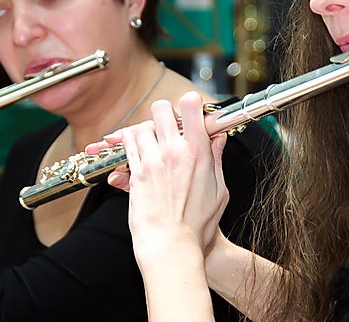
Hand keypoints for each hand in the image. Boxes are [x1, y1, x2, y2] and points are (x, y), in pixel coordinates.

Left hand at [118, 92, 228, 258]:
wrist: (171, 245)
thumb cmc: (197, 224)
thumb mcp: (219, 190)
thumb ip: (217, 160)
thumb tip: (219, 140)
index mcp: (198, 152)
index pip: (191, 106)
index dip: (190, 103)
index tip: (191, 110)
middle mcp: (174, 151)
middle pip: (161, 109)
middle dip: (165, 114)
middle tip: (169, 126)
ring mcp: (152, 160)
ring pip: (141, 125)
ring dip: (147, 130)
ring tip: (152, 142)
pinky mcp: (136, 172)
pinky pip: (128, 144)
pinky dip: (131, 143)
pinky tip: (139, 151)